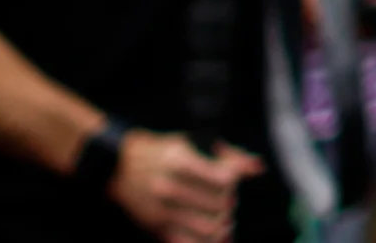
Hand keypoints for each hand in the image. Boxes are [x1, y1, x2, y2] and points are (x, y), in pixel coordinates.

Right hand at [109, 129, 263, 242]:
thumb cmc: (164, 151)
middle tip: (228, 200)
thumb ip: (229, 156)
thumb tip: (258, 169)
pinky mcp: (155, 226)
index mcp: (180, 161)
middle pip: (219, 204)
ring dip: (223, 225)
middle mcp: (169, 187)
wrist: (117, 167)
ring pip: (208, 228)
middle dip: (229, 203)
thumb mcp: (193, 143)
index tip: (230, 178)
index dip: (233, 179)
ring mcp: (161, 209)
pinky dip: (206, 242)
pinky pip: (186, 242)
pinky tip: (216, 237)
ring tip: (224, 219)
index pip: (223, 178)